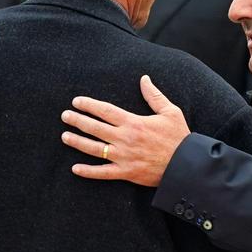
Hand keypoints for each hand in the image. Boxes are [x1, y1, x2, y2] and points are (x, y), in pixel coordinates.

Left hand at [61, 75, 189, 186]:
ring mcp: (123, 157)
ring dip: (77, 142)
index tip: (76, 101)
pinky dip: (88, 172)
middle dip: (77, 121)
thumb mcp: (170, 111)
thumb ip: (154, 95)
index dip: (89, 105)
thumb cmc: (179, 137)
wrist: (186, 164)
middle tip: (65, 116)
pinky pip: (102, 172)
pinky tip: (75, 168)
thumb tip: (144, 79)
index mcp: (133, 122)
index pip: (105, 111)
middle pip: (94, 128)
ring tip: (65, 137)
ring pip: (94, 149)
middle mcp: (125, 139)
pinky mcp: (126, 172)